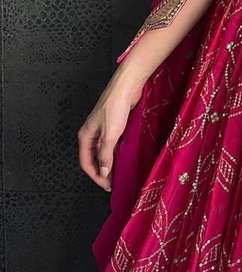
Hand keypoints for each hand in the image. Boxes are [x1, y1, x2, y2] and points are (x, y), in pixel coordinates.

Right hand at [77, 67, 145, 192]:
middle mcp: (92, 133)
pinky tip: (122, 157)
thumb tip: (103, 172)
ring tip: (117, 173)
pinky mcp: (113, 124)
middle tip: (112, 182)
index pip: (85, 162)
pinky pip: (111, 143)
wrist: (127, 86)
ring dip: (108, 162)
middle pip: (93, 158)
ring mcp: (102, 129)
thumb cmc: (115, 107)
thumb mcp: (110, 134)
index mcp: (85, 136)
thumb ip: (105, 154)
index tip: (106, 185)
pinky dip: (115, 152)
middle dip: (101, 171)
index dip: (95, 175)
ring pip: (102, 151)